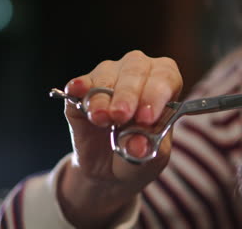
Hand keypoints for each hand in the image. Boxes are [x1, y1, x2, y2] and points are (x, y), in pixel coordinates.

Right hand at [58, 50, 182, 227]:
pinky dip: (79, 88)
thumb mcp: (153, 159)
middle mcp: (138, 75)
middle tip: (122, 117)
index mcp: (163, 87)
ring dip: (104, 95)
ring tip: (102, 118)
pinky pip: (80, 84)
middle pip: (137, 69)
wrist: (110, 172)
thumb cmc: (139, 159)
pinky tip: (75, 91)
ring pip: (108, 74)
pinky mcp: (82, 92)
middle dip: (130, 93)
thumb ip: (151, 147)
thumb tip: (138, 141)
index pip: (166, 76)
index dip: (158, 91)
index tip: (148, 115)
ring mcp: (109, 79)